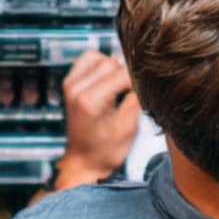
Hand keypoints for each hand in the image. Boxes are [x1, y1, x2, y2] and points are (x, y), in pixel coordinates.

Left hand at [58, 50, 141, 187]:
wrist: (83, 161)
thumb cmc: (104, 151)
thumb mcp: (129, 127)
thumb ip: (136, 97)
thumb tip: (144, 74)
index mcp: (90, 100)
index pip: (123, 73)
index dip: (140, 78)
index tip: (149, 86)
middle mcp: (76, 89)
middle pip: (112, 62)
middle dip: (127, 74)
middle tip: (134, 90)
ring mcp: (70, 84)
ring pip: (99, 57)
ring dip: (113, 67)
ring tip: (120, 85)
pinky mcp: (69, 83)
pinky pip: (87, 60)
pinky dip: (100, 65)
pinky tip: (108, 80)